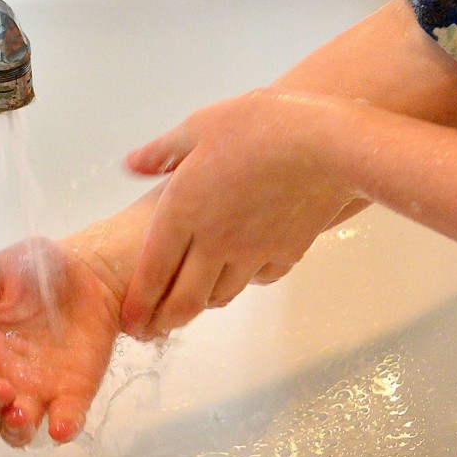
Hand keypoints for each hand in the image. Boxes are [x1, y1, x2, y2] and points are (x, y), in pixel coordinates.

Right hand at [0, 237, 121, 445]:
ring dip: (15, 428)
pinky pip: (65, 420)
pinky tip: (62, 425)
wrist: (88, 272)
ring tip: (22, 414)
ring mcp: (35, 389)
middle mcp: (0, 374)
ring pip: (15, 427)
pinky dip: (63, 427)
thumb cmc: (36, 271)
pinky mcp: (70, 395)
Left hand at [121, 88, 355, 339]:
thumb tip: (131, 163)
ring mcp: (252, 251)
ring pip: (221, 294)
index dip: (138, 302)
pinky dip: (246, 281)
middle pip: (185, 299)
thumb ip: (161, 151)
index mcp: (184, 210)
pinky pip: (260, 278)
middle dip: (165, 321)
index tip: (129, 320)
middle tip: (153, 330)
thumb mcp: (199, 126)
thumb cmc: (260, 125)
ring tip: (192, 302)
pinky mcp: (287, 252)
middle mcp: (215, 240)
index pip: (153, 270)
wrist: (328, 143)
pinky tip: (242, 271)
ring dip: (202, 303)